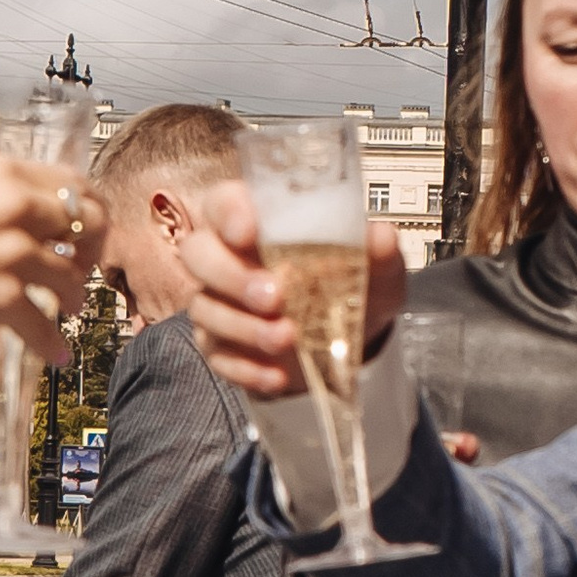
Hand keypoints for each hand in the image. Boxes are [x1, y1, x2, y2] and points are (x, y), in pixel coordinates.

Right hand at [0, 152, 107, 364]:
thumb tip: (19, 209)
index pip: (73, 183)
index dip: (85, 212)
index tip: (81, 232)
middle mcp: (11, 205)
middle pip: (89, 224)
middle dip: (92, 250)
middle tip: (80, 268)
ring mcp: (8, 251)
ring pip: (73, 277)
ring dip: (73, 297)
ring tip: (63, 309)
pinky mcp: (1, 296)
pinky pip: (45, 324)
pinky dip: (51, 344)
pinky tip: (53, 353)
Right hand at [180, 186, 407, 398]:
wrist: (351, 337)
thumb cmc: (351, 283)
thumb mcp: (374, 264)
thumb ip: (376, 248)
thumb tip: (378, 237)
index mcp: (255, 220)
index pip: (222, 201)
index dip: (228, 213)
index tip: (248, 231)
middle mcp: (226, 256)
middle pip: (198, 253)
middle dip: (231, 276)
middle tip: (275, 296)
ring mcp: (217, 301)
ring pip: (205, 308)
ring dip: (244, 326)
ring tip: (287, 337)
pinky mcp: (220, 345)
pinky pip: (217, 356)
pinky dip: (247, 368)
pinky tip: (277, 375)